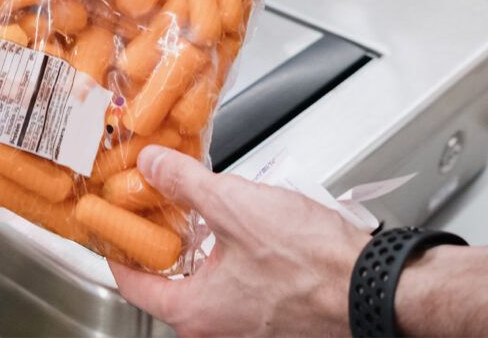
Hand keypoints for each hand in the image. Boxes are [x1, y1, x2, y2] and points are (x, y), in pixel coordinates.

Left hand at [112, 146, 369, 336]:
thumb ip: (185, 184)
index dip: (117, 246)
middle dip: (164, 238)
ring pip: (208, 281)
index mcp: (195, 313)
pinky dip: (232, 255)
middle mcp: (218, 328)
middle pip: (170, 280)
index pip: (132, 284)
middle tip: (158, 202)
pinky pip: (239, 284)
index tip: (111, 223)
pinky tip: (244, 225)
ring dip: (201, 245)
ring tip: (203, 205)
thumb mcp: (235, 207)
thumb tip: (153, 166)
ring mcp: (248, 326)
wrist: (376, 286)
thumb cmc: (315, 265)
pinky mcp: (276, 317)